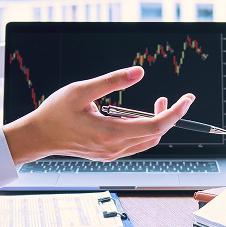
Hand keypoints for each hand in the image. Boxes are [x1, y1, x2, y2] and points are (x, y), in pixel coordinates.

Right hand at [2, 66, 194, 164]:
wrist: (38, 136)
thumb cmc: (55, 113)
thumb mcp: (82, 90)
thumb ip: (112, 81)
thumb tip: (139, 72)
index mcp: (110, 133)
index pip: (156, 126)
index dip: (176, 113)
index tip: (187, 99)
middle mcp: (114, 148)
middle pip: (156, 135)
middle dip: (170, 116)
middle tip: (172, 98)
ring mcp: (111, 154)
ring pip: (147, 142)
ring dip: (157, 123)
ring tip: (157, 104)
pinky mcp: (108, 154)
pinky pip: (136, 144)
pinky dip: (144, 130)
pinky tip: (138, 116)